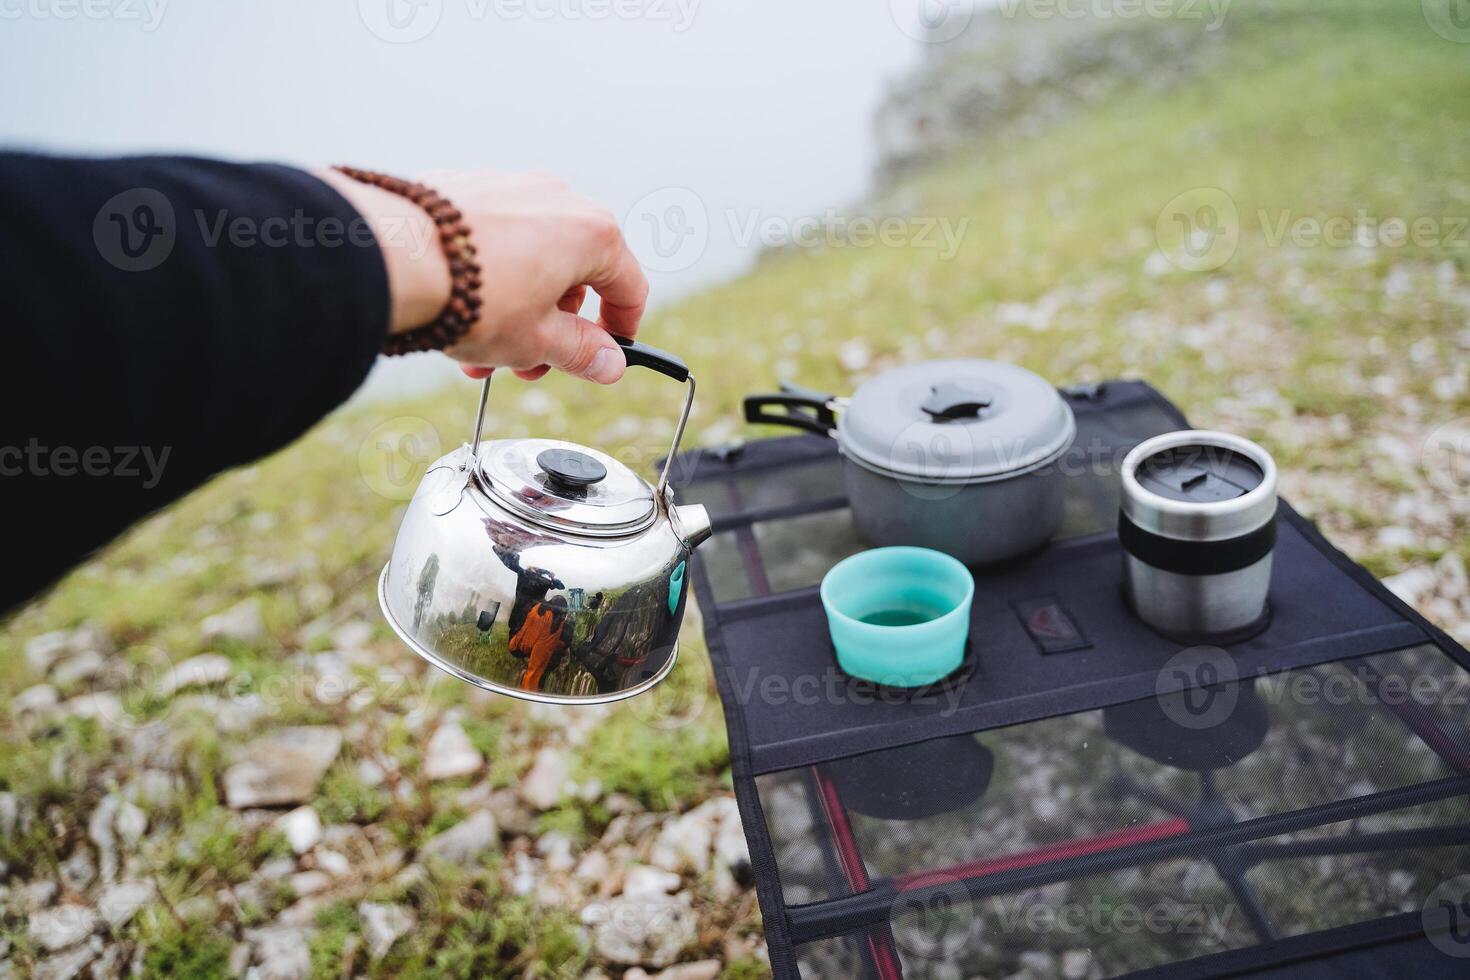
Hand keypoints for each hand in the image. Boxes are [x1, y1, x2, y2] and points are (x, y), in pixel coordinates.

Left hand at [320, 169, 646, 383]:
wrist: (391, 255)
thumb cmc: (473, 296)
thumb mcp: (537, 341)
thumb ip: (582, 352)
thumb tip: (610, 363)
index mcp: (591, 234)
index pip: (629, 286)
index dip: (622, 329)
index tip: (605, 354)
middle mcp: (557, 200)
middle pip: (574, 275)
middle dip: (554, 329)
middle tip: (528, 366)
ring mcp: (511, 188)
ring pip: (530, 261)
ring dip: (517, 311)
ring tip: (480, 354)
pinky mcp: (467, 188)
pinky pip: (493, 241)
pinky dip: (488, 279)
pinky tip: (457, 312)